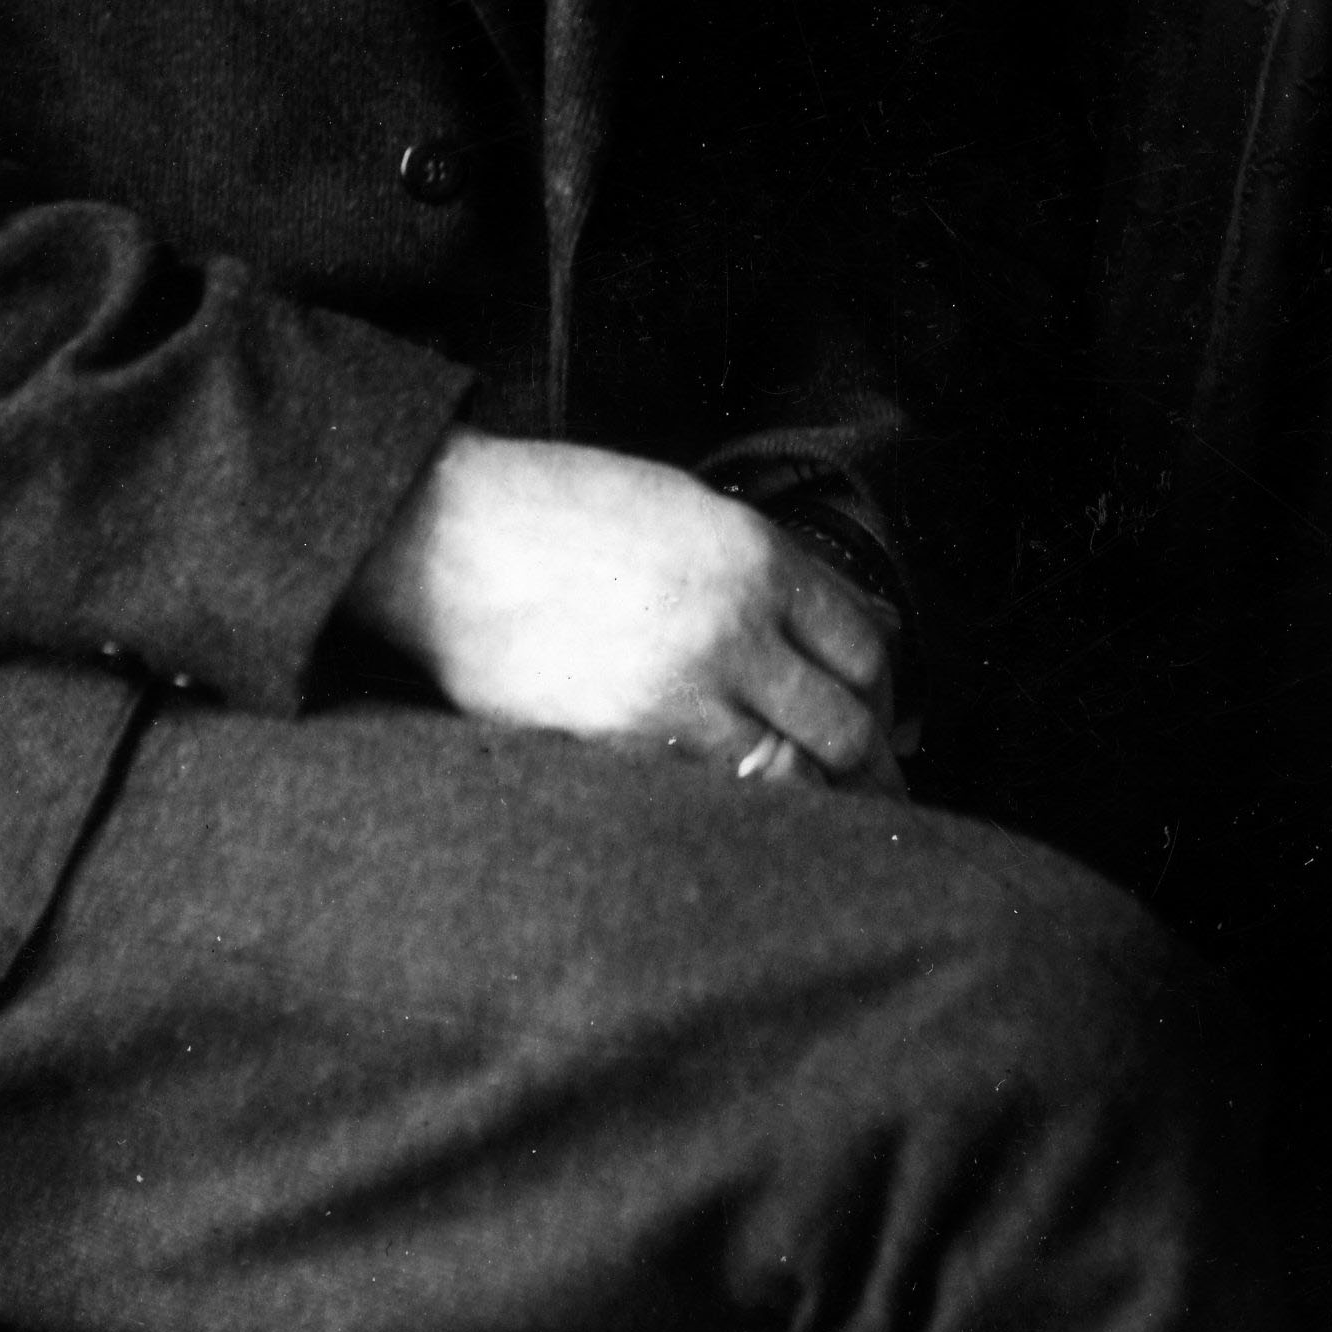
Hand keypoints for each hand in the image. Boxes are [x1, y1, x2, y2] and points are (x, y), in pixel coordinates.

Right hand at [347, 431, 902, 787]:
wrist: (448, 536)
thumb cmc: (562, 509)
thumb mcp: (687, 508)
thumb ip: (766, 569)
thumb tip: (840, 628)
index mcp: (758, 557)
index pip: (867, 647)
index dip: (883, 692)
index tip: (880, 715)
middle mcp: (735, 627)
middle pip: (846, 725)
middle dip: (870, 764)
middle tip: (878, 790)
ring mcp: (679, 694)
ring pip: (791, 776)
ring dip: (812, 800)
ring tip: (828, 824)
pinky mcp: (623, 746)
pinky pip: (712, 794)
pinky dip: (738, 809)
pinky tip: (743, 815)